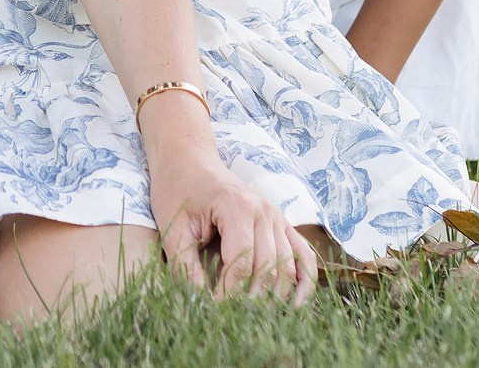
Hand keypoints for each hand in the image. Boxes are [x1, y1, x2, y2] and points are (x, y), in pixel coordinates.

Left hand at [147, 143, 317, 303]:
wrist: (189, 159)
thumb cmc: (178, 190)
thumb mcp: (173, 228)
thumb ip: (185, 265)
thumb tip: (199, 301)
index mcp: (236, 208)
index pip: (241, 261)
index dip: (230, 291)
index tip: (214, 309)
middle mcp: (264, 211)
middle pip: (268, 266)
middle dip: (253, 297)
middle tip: (236, 319)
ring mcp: (276, 216)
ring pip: (289, 265)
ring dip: (277, 295)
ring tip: (259, 317)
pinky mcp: (280, 223)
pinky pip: (303, 253)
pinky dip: (304, 280)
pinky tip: (295, 303)